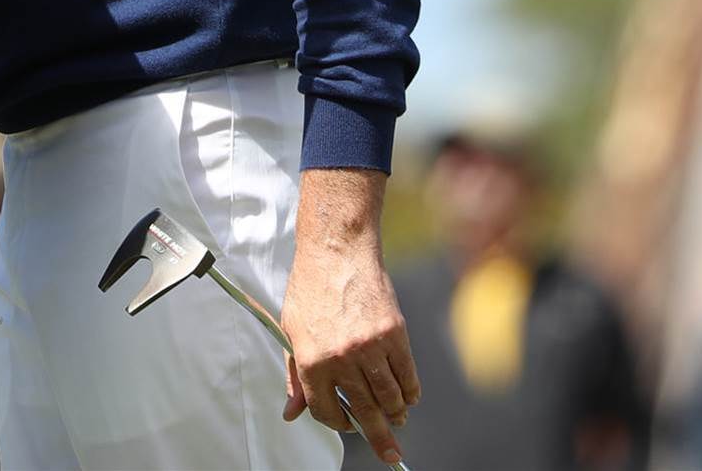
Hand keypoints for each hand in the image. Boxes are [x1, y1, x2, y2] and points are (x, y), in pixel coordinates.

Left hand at [281, 168, 418, 466]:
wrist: (337, 251)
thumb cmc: (310, 288)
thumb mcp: (291, 331)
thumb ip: (294, 375)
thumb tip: (291, 412)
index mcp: (311, 361)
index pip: (326, 410)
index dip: (337, 422)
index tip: (345, 423)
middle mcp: (341, 359)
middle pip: (365, 412)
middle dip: (378, 437)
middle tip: (390, 454)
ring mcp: (370, 347)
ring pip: (390, 397)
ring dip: (395, 413)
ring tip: (397, 418)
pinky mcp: (395, 334)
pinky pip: (408, 375)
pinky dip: (411, 390)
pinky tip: (409, 396)